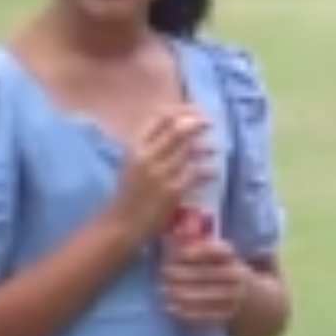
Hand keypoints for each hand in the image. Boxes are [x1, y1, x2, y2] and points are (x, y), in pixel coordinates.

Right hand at [107, 108, 210, 239]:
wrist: (122, 225)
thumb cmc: (129, 194)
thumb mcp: (133, 163)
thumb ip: (150, 146)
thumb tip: (177, 128)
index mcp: (135, 147)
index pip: (160, 117)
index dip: (181, 110)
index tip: (195, 112)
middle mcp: (146, 156)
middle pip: (178, 129)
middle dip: (198, 122)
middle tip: (210, 124)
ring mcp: (160, 173)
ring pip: (189, 149)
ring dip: (206, 147)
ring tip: (214, 148)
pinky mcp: (172, 191)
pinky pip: (196, 173)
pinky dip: (208, 170)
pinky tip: (213, 172)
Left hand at [159, 234, 251, 328]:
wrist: (246, 295)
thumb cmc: (217, 269)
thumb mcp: (213, 255)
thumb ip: (195, 246)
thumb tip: (173, 236)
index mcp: (232, 257)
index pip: (219, 250)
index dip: (200, 251)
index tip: (180, 254)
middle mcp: (236, 275)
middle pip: (208, 273)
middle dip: (184, 273)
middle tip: (164, 272)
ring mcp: (235, 295)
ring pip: (206, 295)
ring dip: (183, 293)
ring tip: (164, 291)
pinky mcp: (229, 313)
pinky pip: (207, 313)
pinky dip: (188, 311)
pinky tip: (171, 307)